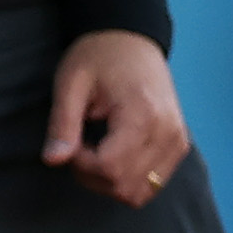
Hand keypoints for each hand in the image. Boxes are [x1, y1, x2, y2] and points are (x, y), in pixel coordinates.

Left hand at [43, 32, 190, 206]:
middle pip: (125, 186)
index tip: (71, 143)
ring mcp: (178, 141)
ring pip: (141, 192)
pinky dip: (128, 179)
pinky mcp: (178, 145)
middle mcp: (168, 132)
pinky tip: (114, 154)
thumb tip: (53, 160)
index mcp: (144, 114)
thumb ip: (62, 124)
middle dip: (93, 177)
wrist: (132, 40)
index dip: (81, 165)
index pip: (110, 167)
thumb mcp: (71, 84)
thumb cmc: (98, 57)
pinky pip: (152, 184)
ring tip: (97, 152)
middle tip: (79, 148)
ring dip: (110, 182)